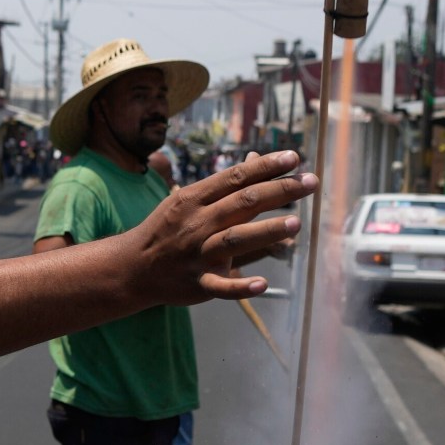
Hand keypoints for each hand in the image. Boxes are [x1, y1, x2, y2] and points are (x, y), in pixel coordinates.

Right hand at [123, 151, 316, 304]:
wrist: (133, 267)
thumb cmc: (168, 229)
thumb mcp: (189, 200)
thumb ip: (225, 185)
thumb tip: (256, 159)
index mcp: (194, 199)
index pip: (235, 178)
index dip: (266, 168)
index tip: (294, 158)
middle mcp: (197, 224)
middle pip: (242, 203)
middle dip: (278, 191)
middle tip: (310, 183)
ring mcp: (197, 255)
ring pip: (234, 240)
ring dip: (265, 231)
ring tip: (295, 223)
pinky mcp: (198, 284)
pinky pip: (220, 286)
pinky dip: (240, 286)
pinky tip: (262, 284)